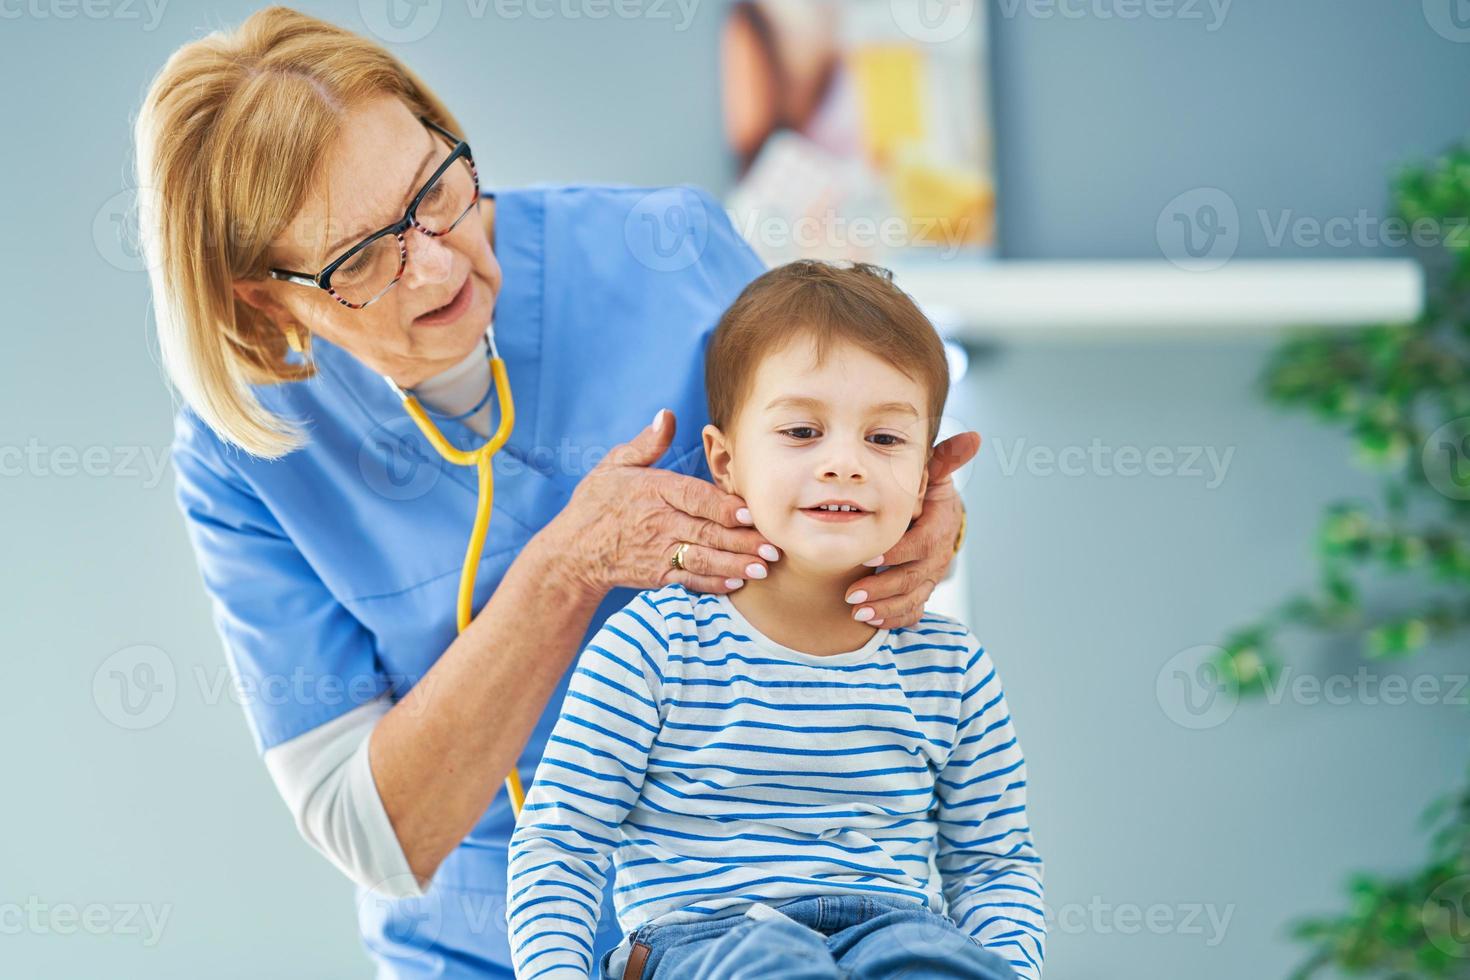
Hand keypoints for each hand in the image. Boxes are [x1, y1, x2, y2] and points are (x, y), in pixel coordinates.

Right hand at [544, 409, 780, 599]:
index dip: (722, 507)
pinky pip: (690, 580)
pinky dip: (714, 583)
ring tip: (764, 566)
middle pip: (707, 531)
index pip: (694, 498)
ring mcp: (658, 552)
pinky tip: (737, 581)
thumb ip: (647, 444)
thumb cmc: (596, 503)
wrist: (572, 552)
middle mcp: (658, 523)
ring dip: (735, 563)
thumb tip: (667, 415)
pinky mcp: (657, 576)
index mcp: (653, 491)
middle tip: (773, 545)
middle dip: (742, 540)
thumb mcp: (614, 465)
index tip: (748, 512)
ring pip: (704, 558)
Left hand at [844, 431, 980, 629]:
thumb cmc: (929, 493)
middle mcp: (937, 557)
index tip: (867, 557)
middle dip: (883, 588)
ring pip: (911, 599)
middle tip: (853, 594)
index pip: (920, 544)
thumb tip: (973, 437)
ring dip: (885, 608)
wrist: (937, 519)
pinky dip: (893, 618)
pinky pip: (912, 611)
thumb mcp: (936, 474)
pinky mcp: (921, 591)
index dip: (895, 553)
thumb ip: (945, 458)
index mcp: (939, 528)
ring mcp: (929, 577)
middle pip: (912, 578)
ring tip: (858, 611)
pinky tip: (871, 620)